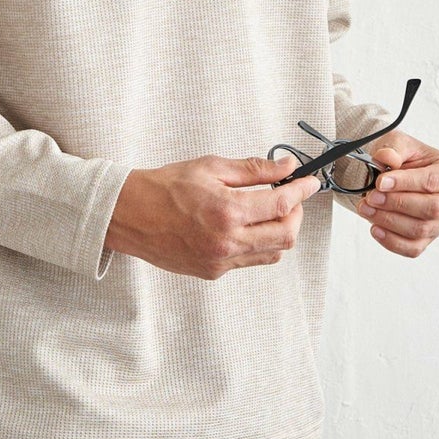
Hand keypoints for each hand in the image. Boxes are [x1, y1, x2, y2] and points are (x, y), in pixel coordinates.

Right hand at [106, 152, 323, 279]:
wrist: (129, 215)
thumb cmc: (164, 187)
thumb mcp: (210, 167)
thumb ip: (253, 169)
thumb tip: (285, 166)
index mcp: (227, 212)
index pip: (281, 205)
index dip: (302, 191)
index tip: (310, 182)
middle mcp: (227, 242)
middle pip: (286, 235)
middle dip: (296, 214)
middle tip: (291, 196)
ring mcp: (220, 261)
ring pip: (272, 252)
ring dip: (281, 231)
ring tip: (271, 211)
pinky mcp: (213, 272)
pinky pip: (249, 260)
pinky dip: (258, 243)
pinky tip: (247, 226)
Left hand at [353, 131, 438, 257]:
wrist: (392, 173)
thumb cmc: (402, 157)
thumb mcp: (398, 142)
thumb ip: (394, 148)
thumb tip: (387, 158)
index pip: (433, 182)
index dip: (405, 183)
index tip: (381, 182)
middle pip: (431, 209)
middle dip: (397, 204)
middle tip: (371, 197)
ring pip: (420, 230)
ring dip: (389, 221)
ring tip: (366, 208)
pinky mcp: (427, 239)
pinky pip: (413, 248)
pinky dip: (392, 242)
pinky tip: (375, 228)